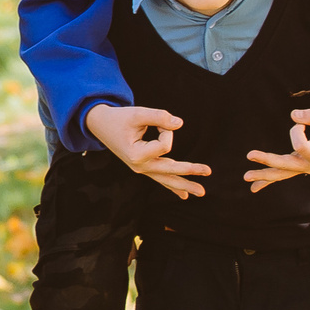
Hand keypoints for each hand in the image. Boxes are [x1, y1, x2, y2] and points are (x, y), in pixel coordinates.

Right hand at [86, 103, 210, 198]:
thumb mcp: (138, 113)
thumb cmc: (119, 118)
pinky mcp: (143, 168)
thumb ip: (159, 117)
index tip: (159, 123)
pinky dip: (172, 186)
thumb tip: (179, 124)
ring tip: (201, 193)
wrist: (100, 125)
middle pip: (170, 170)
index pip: (165, 145)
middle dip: (190, 170)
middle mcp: (139, 166)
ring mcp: (141, 170)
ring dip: (184, 185)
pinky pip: (160, 179)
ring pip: (166, 179)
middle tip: (208, 171)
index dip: (166, 130)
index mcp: (136, 155)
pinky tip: (183, 196)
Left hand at [244, 109, 309, 191]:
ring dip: (263, 176)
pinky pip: (283, 173)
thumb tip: (293, 115)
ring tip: (246, 177)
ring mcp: (305, 168)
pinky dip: (268, 180)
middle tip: (249, 155)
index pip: (300, 145)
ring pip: (282, 174)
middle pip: (286, 166)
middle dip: (267, 161)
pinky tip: (254, 188)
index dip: (297, 129)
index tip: (301, 121)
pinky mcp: (301, 165)